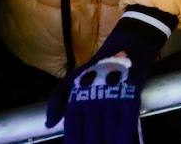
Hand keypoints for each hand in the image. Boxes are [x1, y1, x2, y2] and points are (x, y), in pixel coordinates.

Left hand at [45, 16, 165, 142]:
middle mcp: (93, 101)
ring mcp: (112, 99)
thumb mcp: (72, 79)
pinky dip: (123, 135)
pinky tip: (121, 142)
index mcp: (77, 99)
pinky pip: (126, 121)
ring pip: (108, 131)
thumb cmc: (98, 66)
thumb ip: (57, 102)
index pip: (73, 131)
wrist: (127, 45)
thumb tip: (49, 125)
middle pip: (91, 135)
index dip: (75, 143)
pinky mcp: (131, 96)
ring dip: (107, 142)